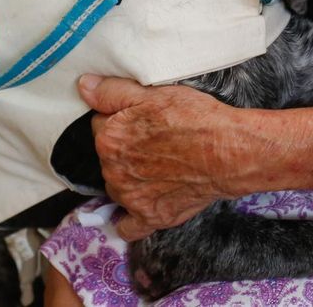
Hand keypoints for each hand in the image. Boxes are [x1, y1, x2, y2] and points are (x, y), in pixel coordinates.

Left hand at [78, 74, 234, 239]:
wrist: (228, 151)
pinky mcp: (150, 217)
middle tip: (155, 141)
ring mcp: (130, 198)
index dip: (122, 119)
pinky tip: (143, 205)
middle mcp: (113, 171)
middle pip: (109, 157)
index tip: (143, 120)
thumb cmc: (195, 119)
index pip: (101, 125)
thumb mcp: (153, 93)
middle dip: (125, 149)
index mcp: (109, 138)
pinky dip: (131, 219)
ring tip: (159, 167)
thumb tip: (83, 86)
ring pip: (118, 186)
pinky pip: (127, 226)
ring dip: (130, 178)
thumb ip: (113, 92)